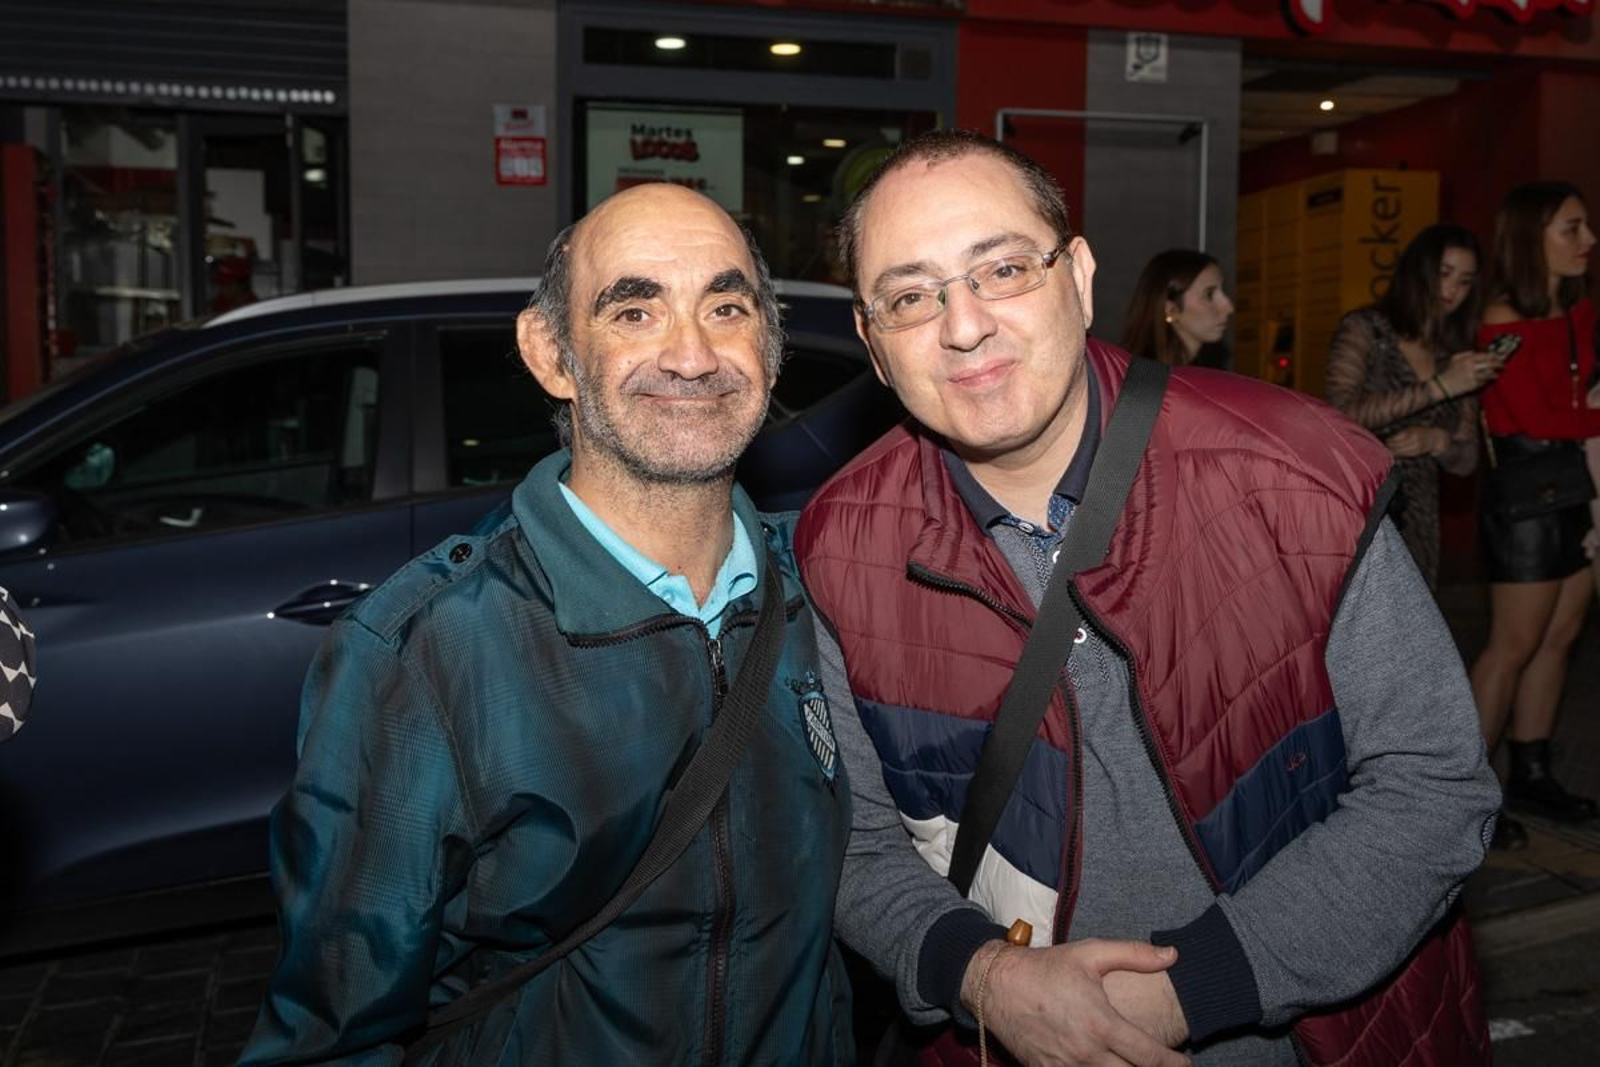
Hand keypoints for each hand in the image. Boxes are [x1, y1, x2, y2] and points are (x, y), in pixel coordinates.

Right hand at [967, 938, 1189, 1065]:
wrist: (997, 985)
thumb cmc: (1046, 967)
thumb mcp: (1090, 953)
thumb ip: (1134, 954)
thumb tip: (1172, 954)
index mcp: (1101, 1024)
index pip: (1150, 1057)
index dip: (1173, 1064)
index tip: (1185, 1064)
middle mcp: (1087, 1053)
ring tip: (1133, 1066)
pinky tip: (1103, 1066)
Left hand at [1384, 427, 1447, 457]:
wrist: (1435, 438)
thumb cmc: (1420, 432)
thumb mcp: (1412, 429)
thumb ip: (1402, 433)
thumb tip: (1389, 439)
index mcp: (1411, 431)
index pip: (1397, 437)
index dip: (1389, 440)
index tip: (1385, 441)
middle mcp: (1414, 439)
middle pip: (1398, 445)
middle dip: (1390, 446)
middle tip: (1384, 447)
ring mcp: (1416, 446)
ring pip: (1401, 451)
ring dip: (1394, 452)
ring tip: (1388, 451)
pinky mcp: (1417, 452)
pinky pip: (1406, 454)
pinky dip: (1400, 454)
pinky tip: (1395, 454)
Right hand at [1437, 349, 1502, 396]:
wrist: (1443, 385)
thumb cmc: (1449, 371)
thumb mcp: (1455, 358)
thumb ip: (1466, 353)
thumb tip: (1477, 352)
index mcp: (1467, 359)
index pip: (1485, 356)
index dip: (1494, 356)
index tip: (1498, 357)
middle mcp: (1471, 367)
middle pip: (1490, 364)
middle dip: (1498, 364)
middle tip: (1502, 366)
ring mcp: (1473, 376)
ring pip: (1489, 374)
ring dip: (1494, 374)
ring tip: (1496, 375)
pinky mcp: (1473, 385)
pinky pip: (1484, 382)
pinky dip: (1487, 381)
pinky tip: (1487, 380)